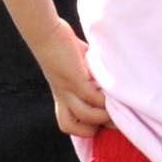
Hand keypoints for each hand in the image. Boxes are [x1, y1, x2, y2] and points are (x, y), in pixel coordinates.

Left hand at [38, 18, 109, 137]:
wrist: (45, 33)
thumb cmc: (60, 44)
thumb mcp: (75, 65)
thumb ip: (88, 73)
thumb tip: (108, 73)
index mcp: (61, 94)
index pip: (66, 123)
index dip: (82, 128)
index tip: (99, 120)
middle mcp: (62, 95)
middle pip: (68, 126)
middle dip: (91, 128)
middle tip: (109, 119)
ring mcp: (68, 89)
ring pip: (85, 116)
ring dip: (104, 115)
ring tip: (116, 107)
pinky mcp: (75, 79)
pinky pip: (93, 97)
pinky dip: (106, 98)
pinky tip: (115, 91)